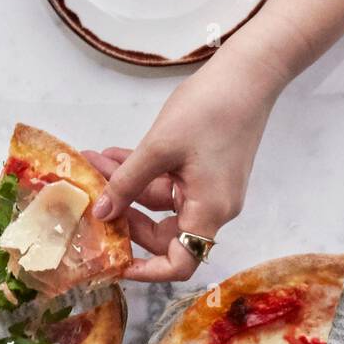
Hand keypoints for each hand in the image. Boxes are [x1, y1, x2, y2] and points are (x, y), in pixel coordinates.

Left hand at [85, 40, 281, 281]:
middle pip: (163, 234)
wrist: (249, 72)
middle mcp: (213, 208)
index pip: (180, 263)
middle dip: (125, 215)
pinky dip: (144, 174)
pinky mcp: (206, 173)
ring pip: (160, 204)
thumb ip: (126, 183)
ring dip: (128, 187)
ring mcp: (211, 190)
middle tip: (94, 196)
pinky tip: (116, 156)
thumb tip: (101, 214)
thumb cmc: (211, 108)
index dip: (147, 271)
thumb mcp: (158, 148)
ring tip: (97, 163)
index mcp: (209, 212)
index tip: (116, 262)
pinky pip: (169, 185)